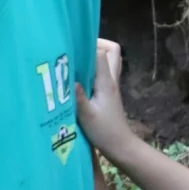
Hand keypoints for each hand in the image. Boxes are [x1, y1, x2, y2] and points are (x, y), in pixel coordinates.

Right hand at [76, 40, 133, 162]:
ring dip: (96, 55)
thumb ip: (77, 96)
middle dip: (97, 44)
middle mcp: (111, 79)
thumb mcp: (86, 115)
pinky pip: (104, 71)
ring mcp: (111, 85)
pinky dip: (94, 68)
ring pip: (110, 60)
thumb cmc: (104, 131)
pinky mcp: (109, 92)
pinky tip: (80, 77)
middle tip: (78, 50)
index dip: (87, 46)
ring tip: (77, 61)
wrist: (120, 145)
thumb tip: (68, 78)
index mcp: (106, 82)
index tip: (71, 47)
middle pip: (112, 50)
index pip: (100, 53)